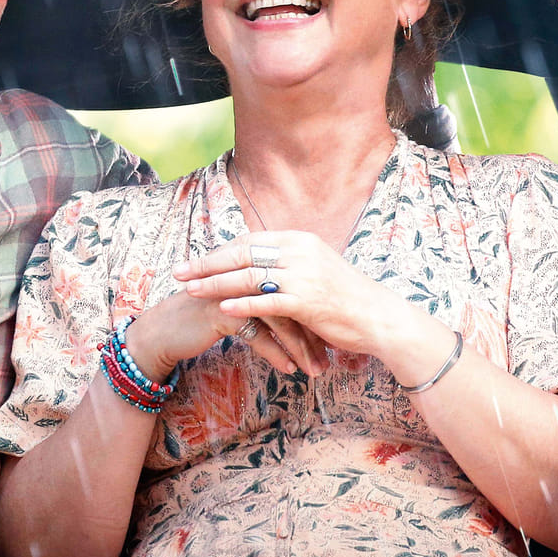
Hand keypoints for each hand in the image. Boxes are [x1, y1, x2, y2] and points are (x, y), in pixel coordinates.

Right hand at [123, 288, 326, 382]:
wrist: (166, 330)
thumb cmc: (205, 317)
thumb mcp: (240, 303)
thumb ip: (266, 298)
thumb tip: (300, 311)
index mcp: (254, 265)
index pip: (295, 286)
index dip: (315, 312)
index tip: (333, 336)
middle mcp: (246, 272)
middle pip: (291, 300)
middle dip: (314, 332)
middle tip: (330, 358)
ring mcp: (234, 289)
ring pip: (278, 318)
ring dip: (299, 347)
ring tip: (315, 369)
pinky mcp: (221, 310)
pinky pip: (258, 334)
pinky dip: (276, 353)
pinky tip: (289, 368)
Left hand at [174, 232, 403, 359]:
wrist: (379, 317)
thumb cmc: (346, 296)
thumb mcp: (316, 267)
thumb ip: (287, 262)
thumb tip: (256, 263)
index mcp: (298, 240)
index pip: (249, 240)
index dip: (219, 251)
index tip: (195, 259)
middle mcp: (299, 251)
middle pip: (242, 253)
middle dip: (207, 263)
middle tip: (179, 271)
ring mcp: (303, 275)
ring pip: (248, 276)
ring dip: (215, 284)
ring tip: (190, 290)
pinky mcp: (307, 301)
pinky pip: (266, 301)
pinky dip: (242, 305)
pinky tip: (221, 310)